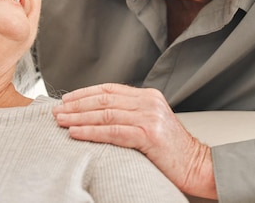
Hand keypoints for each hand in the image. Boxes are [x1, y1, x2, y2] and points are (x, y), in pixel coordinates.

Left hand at [52, 83, 216, 198]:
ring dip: (78, 117)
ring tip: (61, 121)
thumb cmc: (171, 149)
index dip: (85, 93)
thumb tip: (97, 113)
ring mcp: (149, 117)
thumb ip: (131, 113)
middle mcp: (148, 102)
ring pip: (104, 114)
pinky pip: (112, 131)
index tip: (67, 99)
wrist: (197, 165)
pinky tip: (75, 133)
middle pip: (103, 99)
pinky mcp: (149, 135)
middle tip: (57, 110)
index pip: (109, 89)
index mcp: (148, 96)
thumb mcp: (152, 122)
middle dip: (76, 104)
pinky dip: (90, 132)